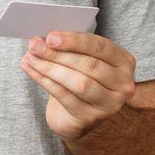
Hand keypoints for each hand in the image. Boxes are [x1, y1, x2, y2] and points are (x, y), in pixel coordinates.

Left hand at [20, 31, 136, 140]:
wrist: (77, 114)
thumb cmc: (80, 77)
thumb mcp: (82, 58)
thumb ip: (70, 47)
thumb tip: (42, 39)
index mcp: (124, 62)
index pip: (101, 47)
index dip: (74, 41)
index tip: (51, 36)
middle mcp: (122, 84)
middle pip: (89, 65)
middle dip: (58, 54)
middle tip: (34, 46)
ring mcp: (108, 104)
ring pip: (79, 83)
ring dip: (50, 68)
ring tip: (30, 58)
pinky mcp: (89, 118)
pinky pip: (65, 96)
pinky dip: (44, 81)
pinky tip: (31, 70)